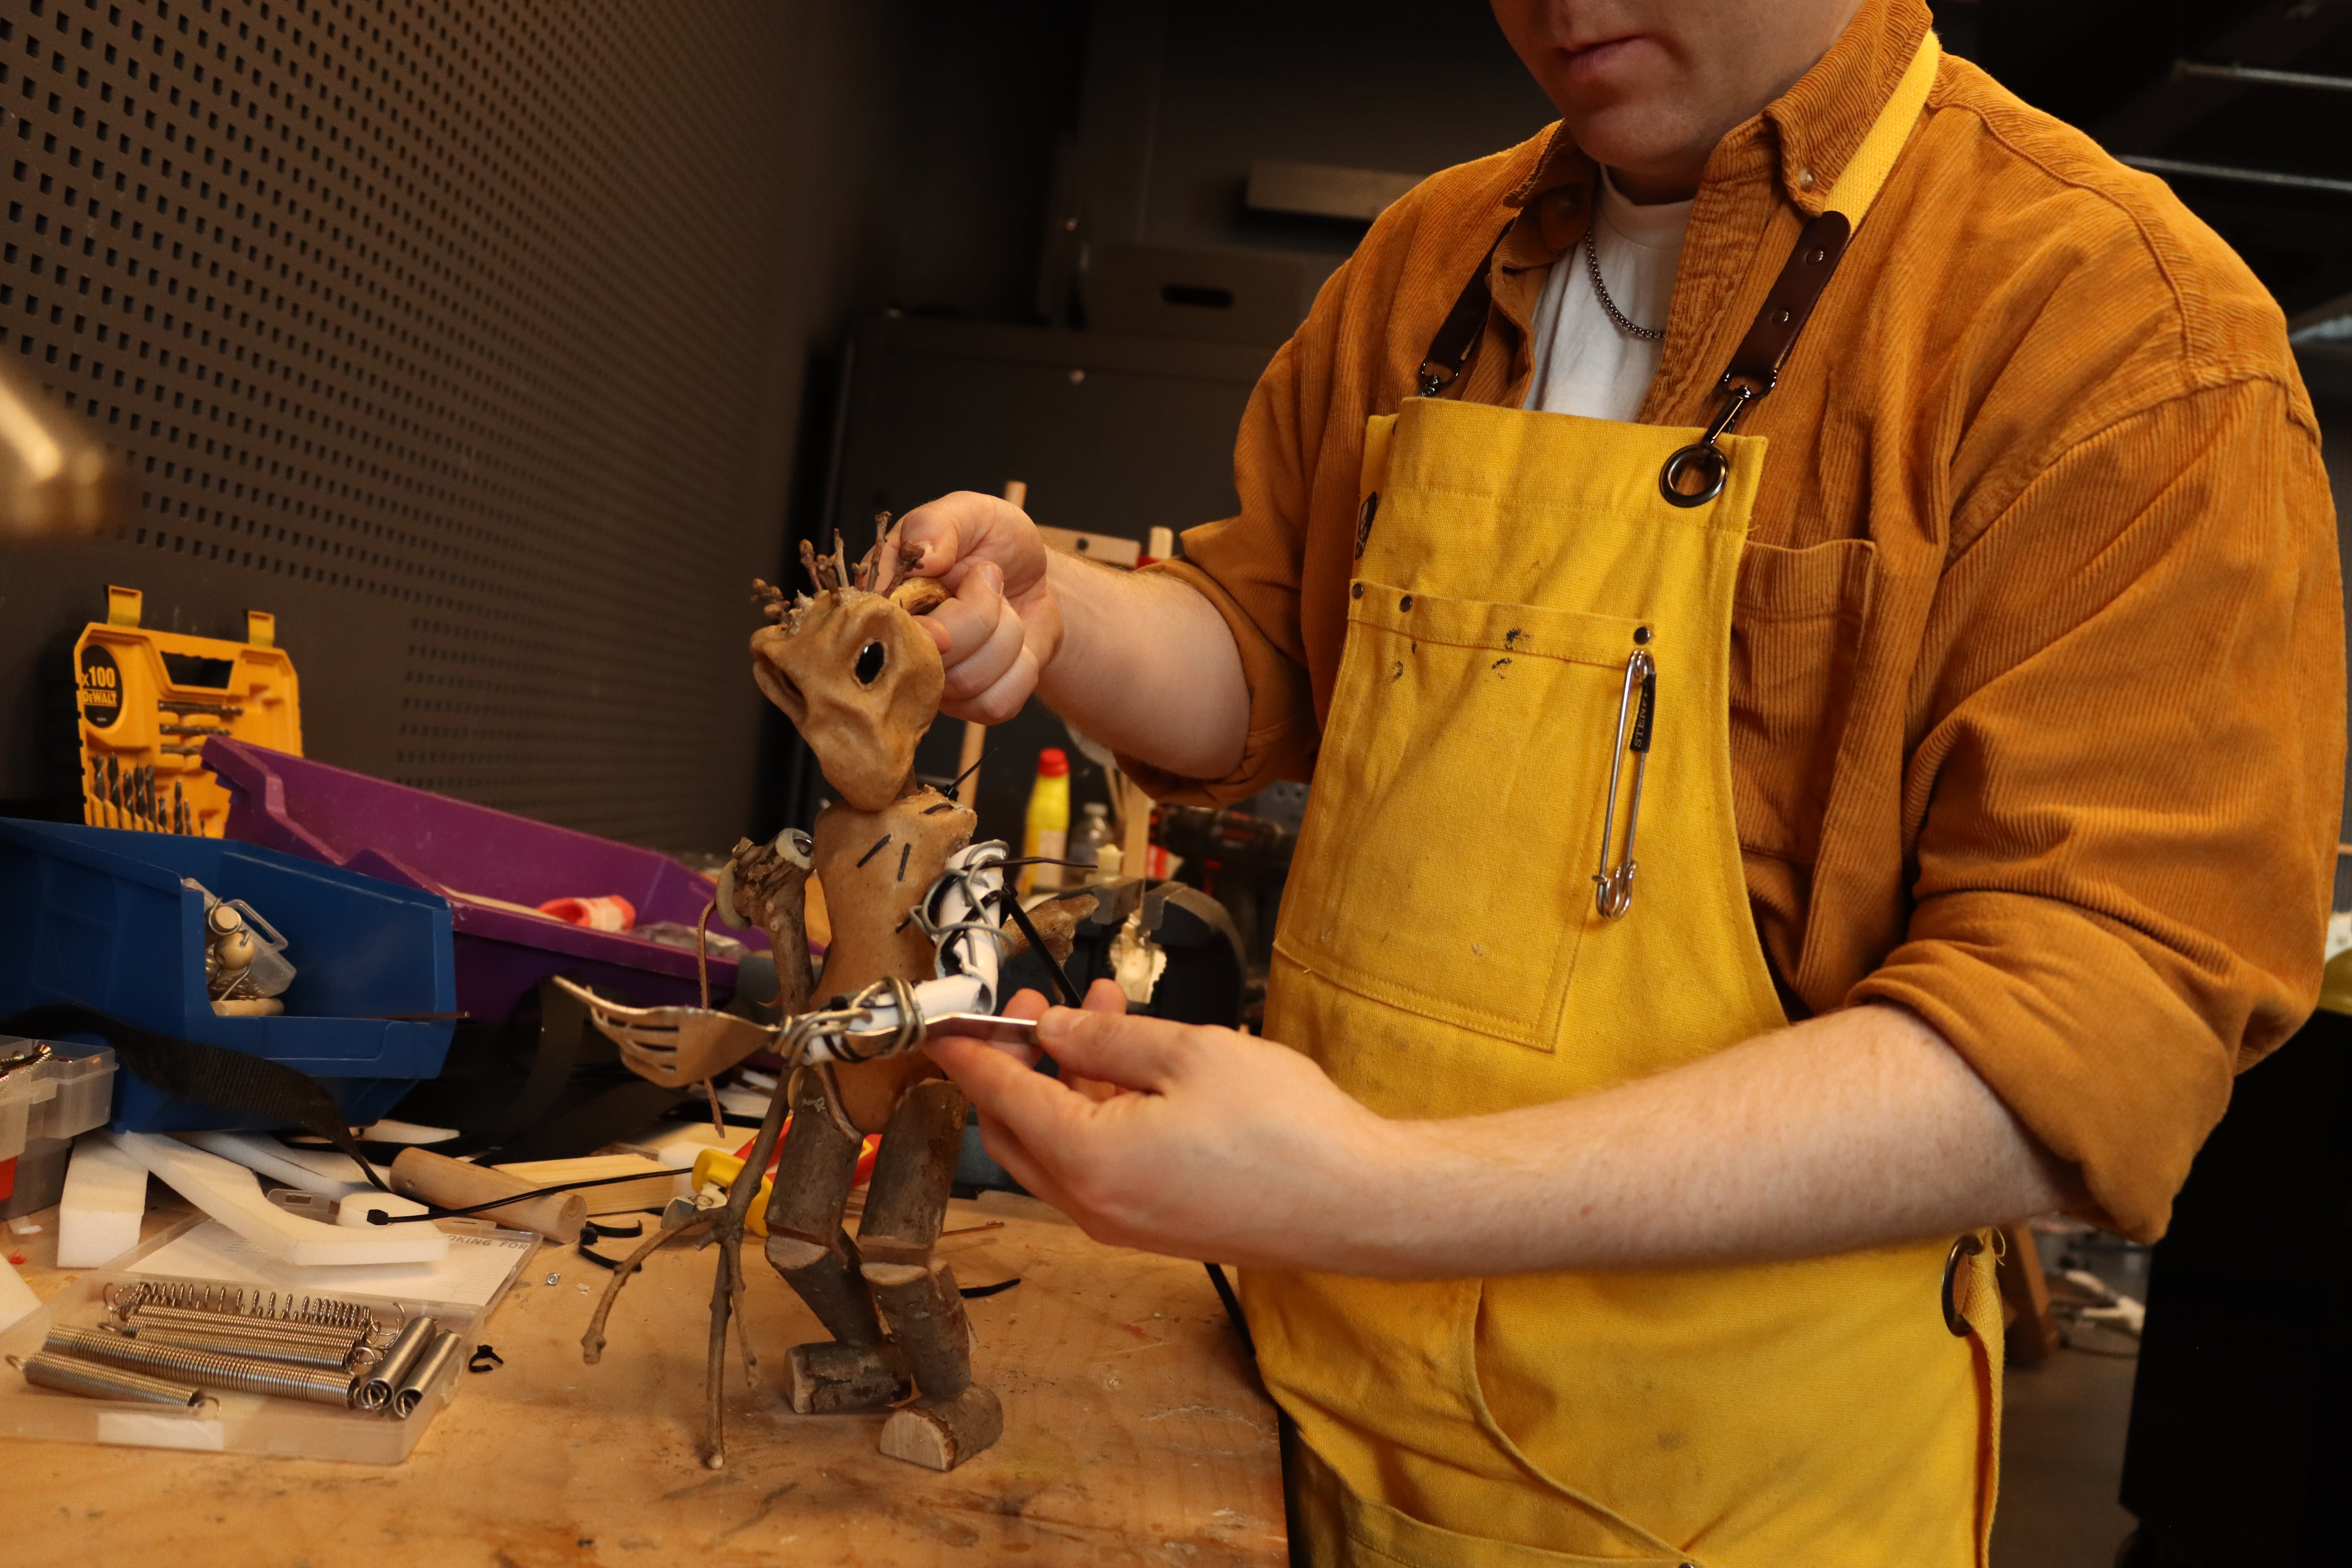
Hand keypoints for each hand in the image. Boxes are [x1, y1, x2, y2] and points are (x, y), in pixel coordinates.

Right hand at [891, 490, 1061, 723]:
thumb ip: (938, 523)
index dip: (922, 622)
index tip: (949, 586)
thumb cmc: (994, 542)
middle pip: (933, 661)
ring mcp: (935, 682)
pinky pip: (995, 704)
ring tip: (1003, 607)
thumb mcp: (970, 513)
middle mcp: (902, 647)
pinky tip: (1015, 644)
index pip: (883, 630)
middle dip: (981, 615)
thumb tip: (922, 555)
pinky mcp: (970, 704)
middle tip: (989, 578)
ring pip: (968, 684)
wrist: (1035, 574)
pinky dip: (1020, 670)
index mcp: (886, 598)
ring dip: (1006, 639)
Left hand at [925, 979, 1406, 1270]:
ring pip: (1060, 1145)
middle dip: (1018, 1061)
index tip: (943, 1022)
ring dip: (1068, 1079)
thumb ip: (1105, 1043)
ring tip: (1099, 1011)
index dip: (968, 1052)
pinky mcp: (1153, 1225)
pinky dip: (1099, 1112)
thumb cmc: (1285, 1130)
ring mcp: (1122, 1223)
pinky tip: (1132, 1063)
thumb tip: (1051, 1033)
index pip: (999, 1097)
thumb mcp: (1189, 1054)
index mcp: (1089, 1162)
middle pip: (1017, 1130)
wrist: (1356, 1203)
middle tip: (1037, 1005)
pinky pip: (1098, 1165)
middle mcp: (1093, 1205)